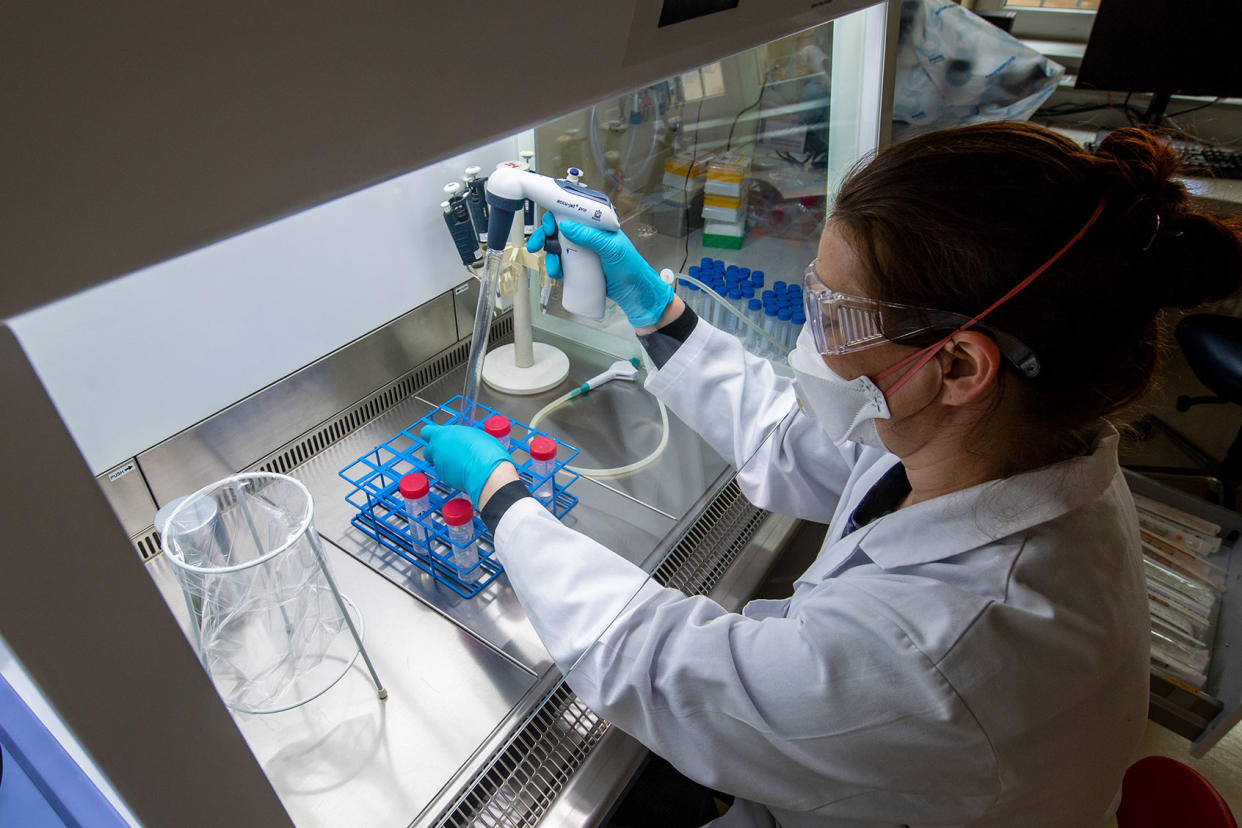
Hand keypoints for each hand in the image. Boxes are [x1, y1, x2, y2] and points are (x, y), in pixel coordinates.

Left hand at [421, 424, 514, 505]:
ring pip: (436, 463)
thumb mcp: (473, 434)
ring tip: (460, 463)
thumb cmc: (483, 451)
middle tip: (449, 452)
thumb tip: (461, 439)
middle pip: (428, 450)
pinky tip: (463, 471)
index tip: (438, 437)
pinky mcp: (444, 478)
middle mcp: (437, 449)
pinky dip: (451, 473)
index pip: (427, 432)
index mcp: (443, 434)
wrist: (485, 471)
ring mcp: (439, 464)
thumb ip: (460, 437)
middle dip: (436, 452)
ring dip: (445, 463)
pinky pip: (444, 473)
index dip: (432, 435)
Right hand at [526, 213, 673, 326]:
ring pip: (557, 248)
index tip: (548, 225)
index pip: (573, 213)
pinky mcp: (579, 266)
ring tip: (553, 268)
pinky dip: (555, 267)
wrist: (634, 293)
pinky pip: (562, 263)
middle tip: (536, 245)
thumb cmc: (630, 266)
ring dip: (549, 256)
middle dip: (544, 236)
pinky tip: (556, 274)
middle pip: (559, 229)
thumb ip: (590, 236)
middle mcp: (587, 235)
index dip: (556, 216)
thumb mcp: (611, 248)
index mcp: (597, 225)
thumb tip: (566, 226)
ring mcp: (582, 251)